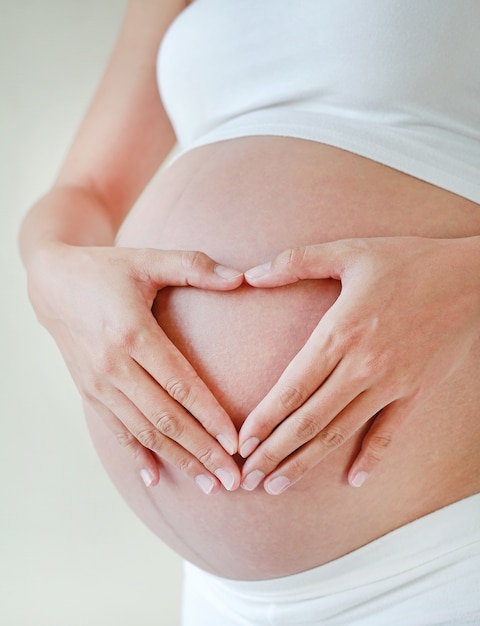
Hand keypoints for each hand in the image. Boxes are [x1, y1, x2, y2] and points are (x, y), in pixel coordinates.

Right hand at [26, 242, 243, 492]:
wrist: (51, 283)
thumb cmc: (105, 269)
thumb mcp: (148, 260)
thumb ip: (195, 267)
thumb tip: (242, 276)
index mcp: (133, 334)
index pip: (180, 384)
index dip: (210, 416)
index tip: (237, 443)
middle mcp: (114, 366)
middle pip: (166, 418)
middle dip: (202, 452)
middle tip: (233, 480)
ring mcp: (99, 384)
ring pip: (144, 432)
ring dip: (178, 460)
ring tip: (209, 486)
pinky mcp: (90, 392)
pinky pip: (116, 431)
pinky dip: (137, 456)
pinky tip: (156, 478)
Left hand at [239, 236, 479, 493]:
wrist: (473, 277)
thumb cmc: (408, 260)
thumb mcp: (349, 251)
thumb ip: (295, 262)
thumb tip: (250, 276)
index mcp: (340, 332)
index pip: (292, 387)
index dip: (264, 419)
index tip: (242, 444)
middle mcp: (362, 366)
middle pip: (310, 420)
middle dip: (275, 452)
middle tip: (248, 478)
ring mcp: (391, 383)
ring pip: (340, 433)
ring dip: (306, 462)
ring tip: (278, 485)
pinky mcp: (416, 391)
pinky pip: (390, 433)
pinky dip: (372, 458)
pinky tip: (353, 481)